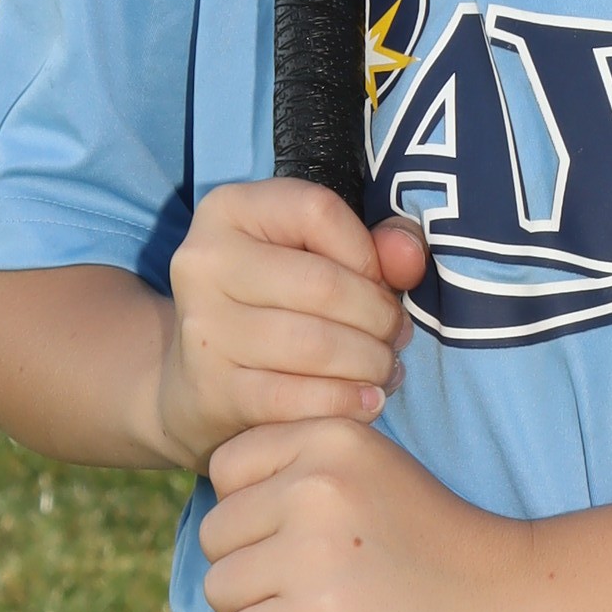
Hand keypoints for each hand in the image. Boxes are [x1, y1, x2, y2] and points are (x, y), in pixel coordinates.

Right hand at [155, 180, 430, 472]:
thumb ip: (378, 245)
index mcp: (229, 209)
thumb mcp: (318, 256)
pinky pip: (296, 398)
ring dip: (370, 363)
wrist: (200, 381)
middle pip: (324, 284)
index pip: (318, 211)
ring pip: (316, 345)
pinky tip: (366, 401)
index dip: (368, 252)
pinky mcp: (211, 388)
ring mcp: (203, 326)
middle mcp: (204, 260)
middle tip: (397, 340)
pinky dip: (344, 403)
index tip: (381, 284)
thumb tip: (411, 259)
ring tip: (384, 369)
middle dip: (380, 319)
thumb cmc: (276, 305)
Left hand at [200, 416, 539, 611]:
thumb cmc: (439, 546)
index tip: (290, 539)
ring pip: (221, 588)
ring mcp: (312, 552)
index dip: (248, 513)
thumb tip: (226, 513)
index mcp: (330, 438)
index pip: (226, 469)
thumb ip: (306, 472)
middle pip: (217, 534)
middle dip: (247, 568)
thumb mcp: (375, 472)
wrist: (509, 603)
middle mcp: (314, 485)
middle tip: (301, 589)